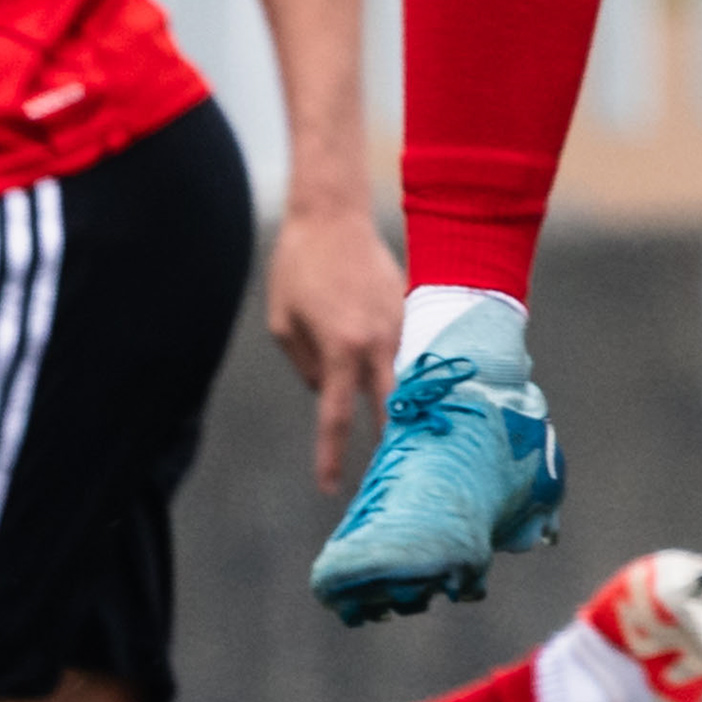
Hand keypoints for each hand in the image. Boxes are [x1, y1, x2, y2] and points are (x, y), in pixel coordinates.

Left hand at [266, 190, 401, 493]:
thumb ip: (308, 367)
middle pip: (394, 408)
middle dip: (395, 444)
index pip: (338, 417)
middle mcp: (379, 341)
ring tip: (417, 445)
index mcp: (341, 349)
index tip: (332, 489)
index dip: (333, 457)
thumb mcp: (283, 325)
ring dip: (411, 409)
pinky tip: (418, 389)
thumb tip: (330, 391)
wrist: (332, 213)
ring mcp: (401, 323)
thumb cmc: (298, 268)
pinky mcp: (411, 306)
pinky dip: (412, 371)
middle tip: (396, 480)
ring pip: (411, 378)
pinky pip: (412, 349)